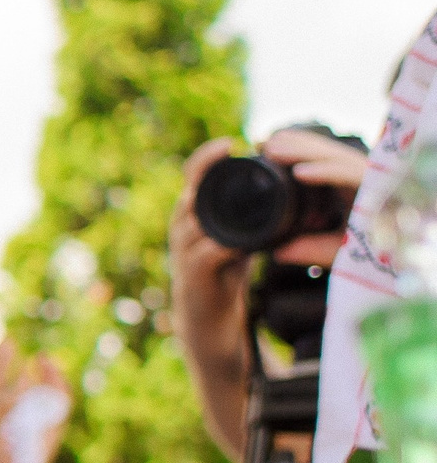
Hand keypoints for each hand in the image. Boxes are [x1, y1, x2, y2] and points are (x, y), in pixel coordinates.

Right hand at [169, 130, 369, 359]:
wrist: (208, 320)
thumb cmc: (223, 273)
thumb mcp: (236, 233)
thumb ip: (247, 211)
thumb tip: (278, 181)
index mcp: (193, 215)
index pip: (192, 177)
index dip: (207, 157)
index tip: (230, 142)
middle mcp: (183, 228)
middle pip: (189, 190)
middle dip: (206, 167)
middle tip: (229, 148)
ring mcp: (185, 251)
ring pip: (194, 218)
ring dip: (215, 201)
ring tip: (239, 186)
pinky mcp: (194, 275)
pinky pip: (209, 252)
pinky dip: (229, 243)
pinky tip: (247, 238)